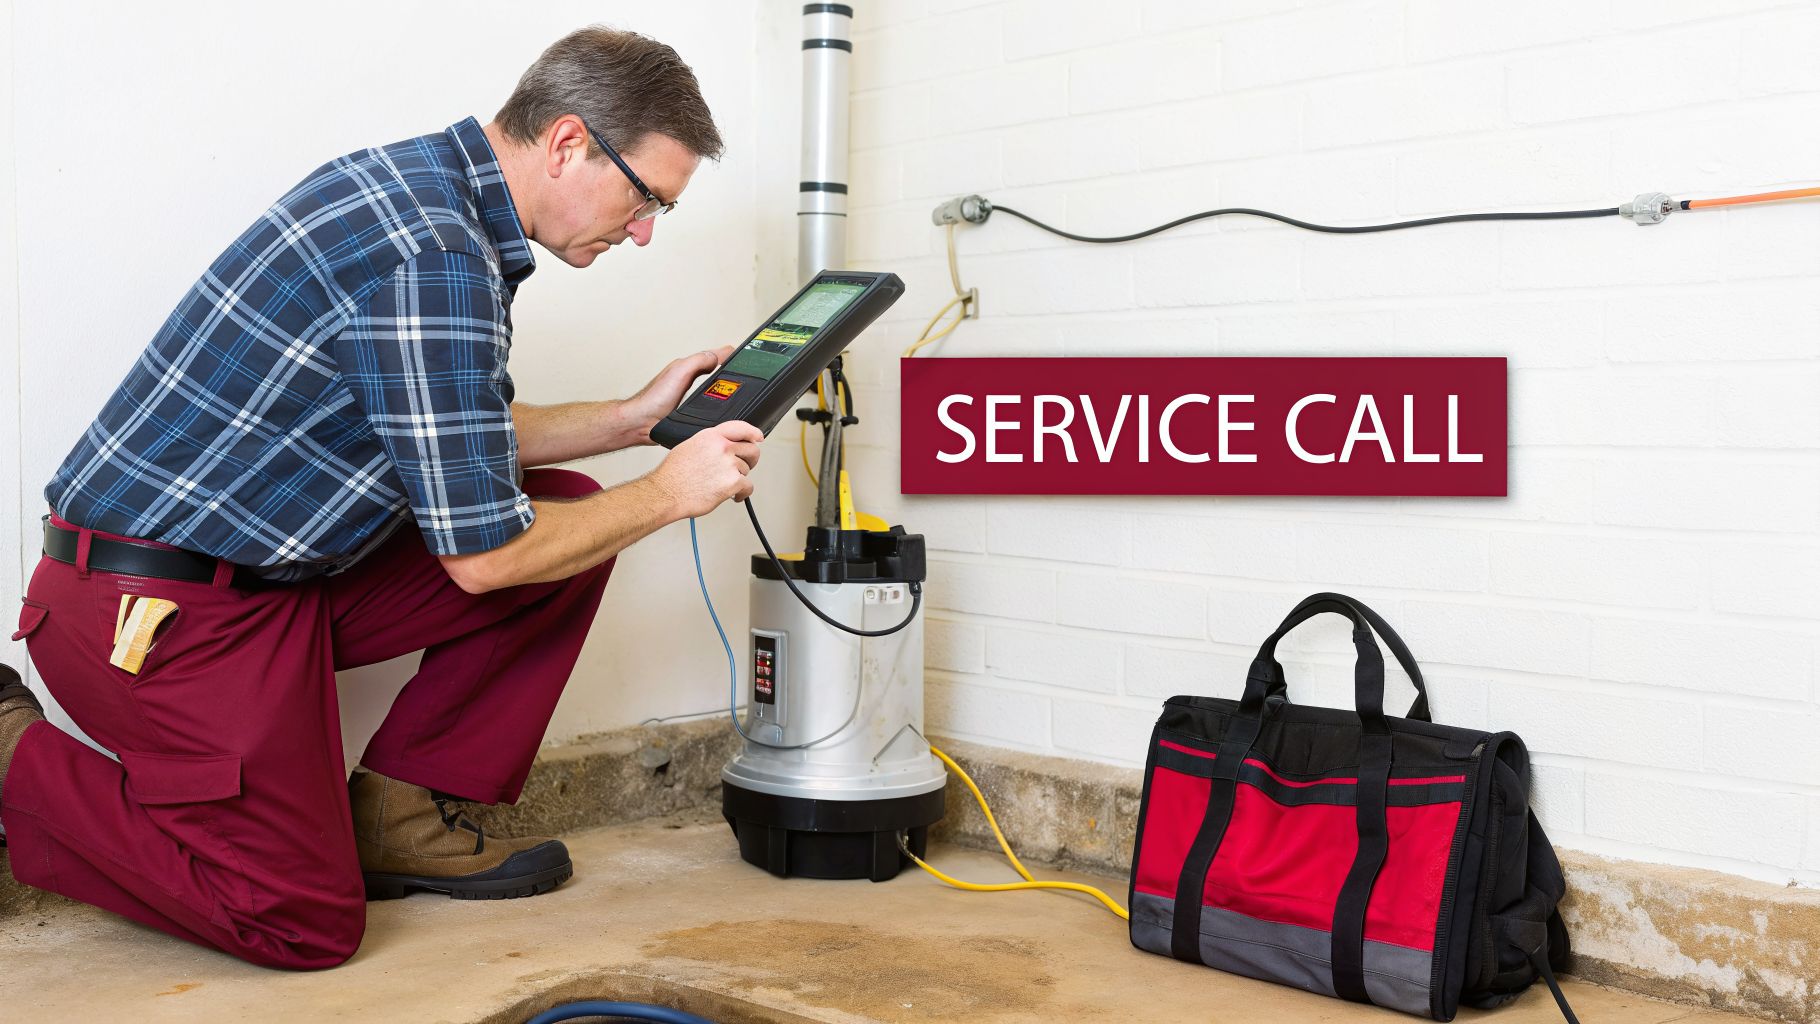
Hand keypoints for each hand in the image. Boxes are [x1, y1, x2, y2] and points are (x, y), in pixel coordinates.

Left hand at [621, 345, 735, 444]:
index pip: (715, 354)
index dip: (730, 354)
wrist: (642, 423)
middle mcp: (688, 377)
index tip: (745, 355)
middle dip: (730, 367)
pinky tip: (721, 404)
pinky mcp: (690, 409)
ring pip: (713, 385)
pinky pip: (708, 400)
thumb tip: (718, 356)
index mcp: (688, 366)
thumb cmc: (653, 399)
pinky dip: (717, 400)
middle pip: (716, 368)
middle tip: (744, 369)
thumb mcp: (679, 373)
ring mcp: (689, 393)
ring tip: (736, 383)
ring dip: (724, 384)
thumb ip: (698, 361)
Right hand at [645, 421, 763, 518]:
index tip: (758, 437)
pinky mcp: (732, 482)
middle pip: (751, 450)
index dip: (753, 432)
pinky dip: (742, 493)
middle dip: (750, 460)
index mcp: (711, 436)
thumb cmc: (672, 474)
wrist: (667, 493)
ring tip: (724, 484)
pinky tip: (733, 495)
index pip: (740, 427)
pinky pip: (748, 487)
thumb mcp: (689, 447)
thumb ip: (709, 444)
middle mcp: (722, 448)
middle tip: (744, 466)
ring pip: (747, 470)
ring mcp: (728, 464)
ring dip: (739, 479)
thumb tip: (720, 448)